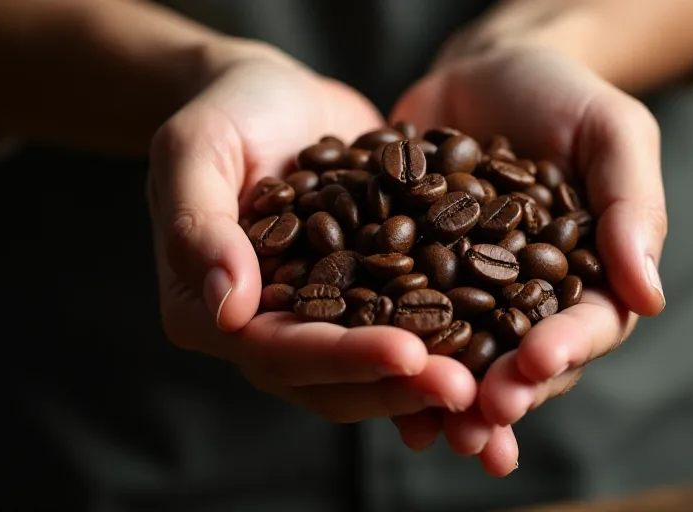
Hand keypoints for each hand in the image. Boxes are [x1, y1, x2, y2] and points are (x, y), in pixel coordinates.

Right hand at [147, 51, 476, 423]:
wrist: (272, 96)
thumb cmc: (224, 112)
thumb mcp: (195, 149)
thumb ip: (201, 225)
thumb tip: (229, 309)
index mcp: (210, 310)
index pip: (277, 350)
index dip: (342, 357)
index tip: (406, 354)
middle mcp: (265, 329)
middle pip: (332, 378)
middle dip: (400, 385)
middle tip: (466, 388)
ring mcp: (318, 318)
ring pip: (373, 368)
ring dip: (429, 377)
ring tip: (490, 379)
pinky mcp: (363, 296)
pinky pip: (403, 327)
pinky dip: (446, 340)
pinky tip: (497, 341)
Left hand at [389, 47, 667, 474]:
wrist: (486, 71)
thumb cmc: (562, 95)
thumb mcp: (611, 132)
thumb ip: (631, 205)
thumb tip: (651, 294)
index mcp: (590, 278)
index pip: (587, 325)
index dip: (563, 348)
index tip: (536, 363)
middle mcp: (530, 300)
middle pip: (522, 361)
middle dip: (502, 392)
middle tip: (480, 416)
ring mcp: (469, 294)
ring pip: (462, 359)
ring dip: (446, 396)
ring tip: (428, 429)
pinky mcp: (415, 278)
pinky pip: (402, 320)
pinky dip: (390, 353)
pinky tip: (370, 378)